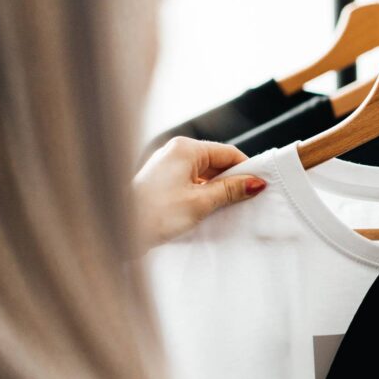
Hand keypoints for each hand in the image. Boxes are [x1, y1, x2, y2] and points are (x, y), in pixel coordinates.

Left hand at [134, 137, 266, 248]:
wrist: (119, 229)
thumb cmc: (154, 214)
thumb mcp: (200, 202)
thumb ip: (230, 190)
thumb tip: (255, 182)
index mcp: (185, 149)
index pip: (228, 153)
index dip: (246, 169)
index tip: (259, 186)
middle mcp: (175, 152)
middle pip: (216, 162)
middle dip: (231, 181)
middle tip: (246, 201)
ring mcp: (167, 166)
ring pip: (204, 173)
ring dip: (217, 190)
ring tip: (226, 209)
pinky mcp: (162, 180)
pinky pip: (192, 182)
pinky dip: (203, 194)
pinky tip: (208, 210)